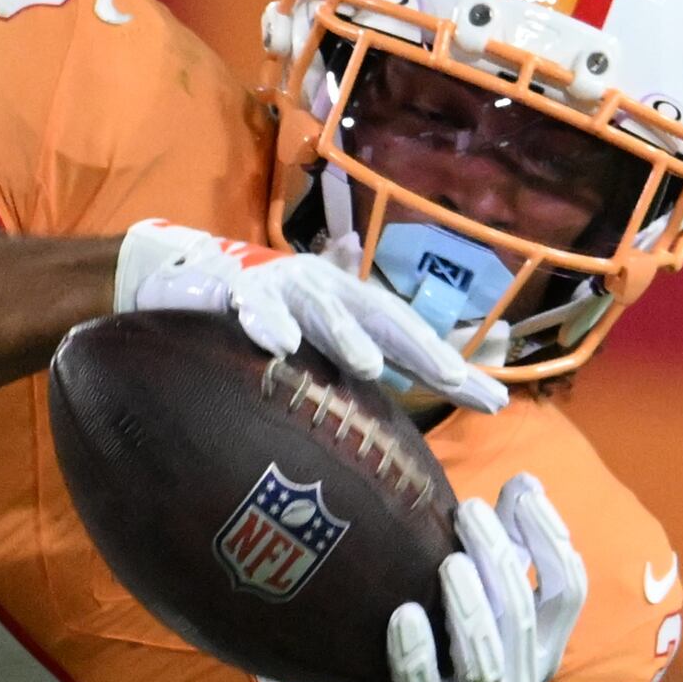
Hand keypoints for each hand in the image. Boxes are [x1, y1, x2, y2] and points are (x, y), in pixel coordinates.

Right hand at [114, 219, 506, 414]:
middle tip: (454, 380)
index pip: (408, 333)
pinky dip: (263, 322)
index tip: (494, 402)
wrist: (188, 279)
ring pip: (321, 311)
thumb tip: (413, 359)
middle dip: (418, 349)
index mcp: (349, 302)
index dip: (447, 363)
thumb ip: (359, 331)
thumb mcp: (316, 318)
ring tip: (368, 366)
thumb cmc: (262, 306)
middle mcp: (325, 290)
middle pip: (381, 318)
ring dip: (343, 335)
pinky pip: (250, 307)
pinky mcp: (232, 291)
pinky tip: (277, 345)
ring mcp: (281, 287)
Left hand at [329, 474, 586, 681]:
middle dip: (499, 556)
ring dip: (468, 604)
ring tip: (448, 562)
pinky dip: (414, 650)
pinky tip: (403, 613)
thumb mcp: (485, 609)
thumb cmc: (447, 655)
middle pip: (522, 613)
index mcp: (544, 647)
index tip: (522, 490)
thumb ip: (507, 554)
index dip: (551, 538)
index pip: (567, 589)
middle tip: (468, 511)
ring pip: (484, 655)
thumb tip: (524, 482)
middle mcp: (521, 680)